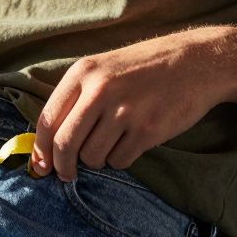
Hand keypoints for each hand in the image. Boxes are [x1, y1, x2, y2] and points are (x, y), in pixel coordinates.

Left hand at [31, 27, 235, 180]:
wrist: (196, 61)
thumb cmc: (143, 68)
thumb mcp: (102, 68)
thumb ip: (75, 98)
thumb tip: (47, 142)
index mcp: (83, 73)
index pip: (48, 119)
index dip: (41, 149)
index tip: (40, 166)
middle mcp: (100, 91)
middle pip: (66, 144)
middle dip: (62, 166)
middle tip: (66, 175)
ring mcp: (125, 111)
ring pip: (93, 156)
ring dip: (97, 160)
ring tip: (110, 144)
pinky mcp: (148, 129)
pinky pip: (120, 160)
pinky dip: (120, 159)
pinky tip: (131, 142)